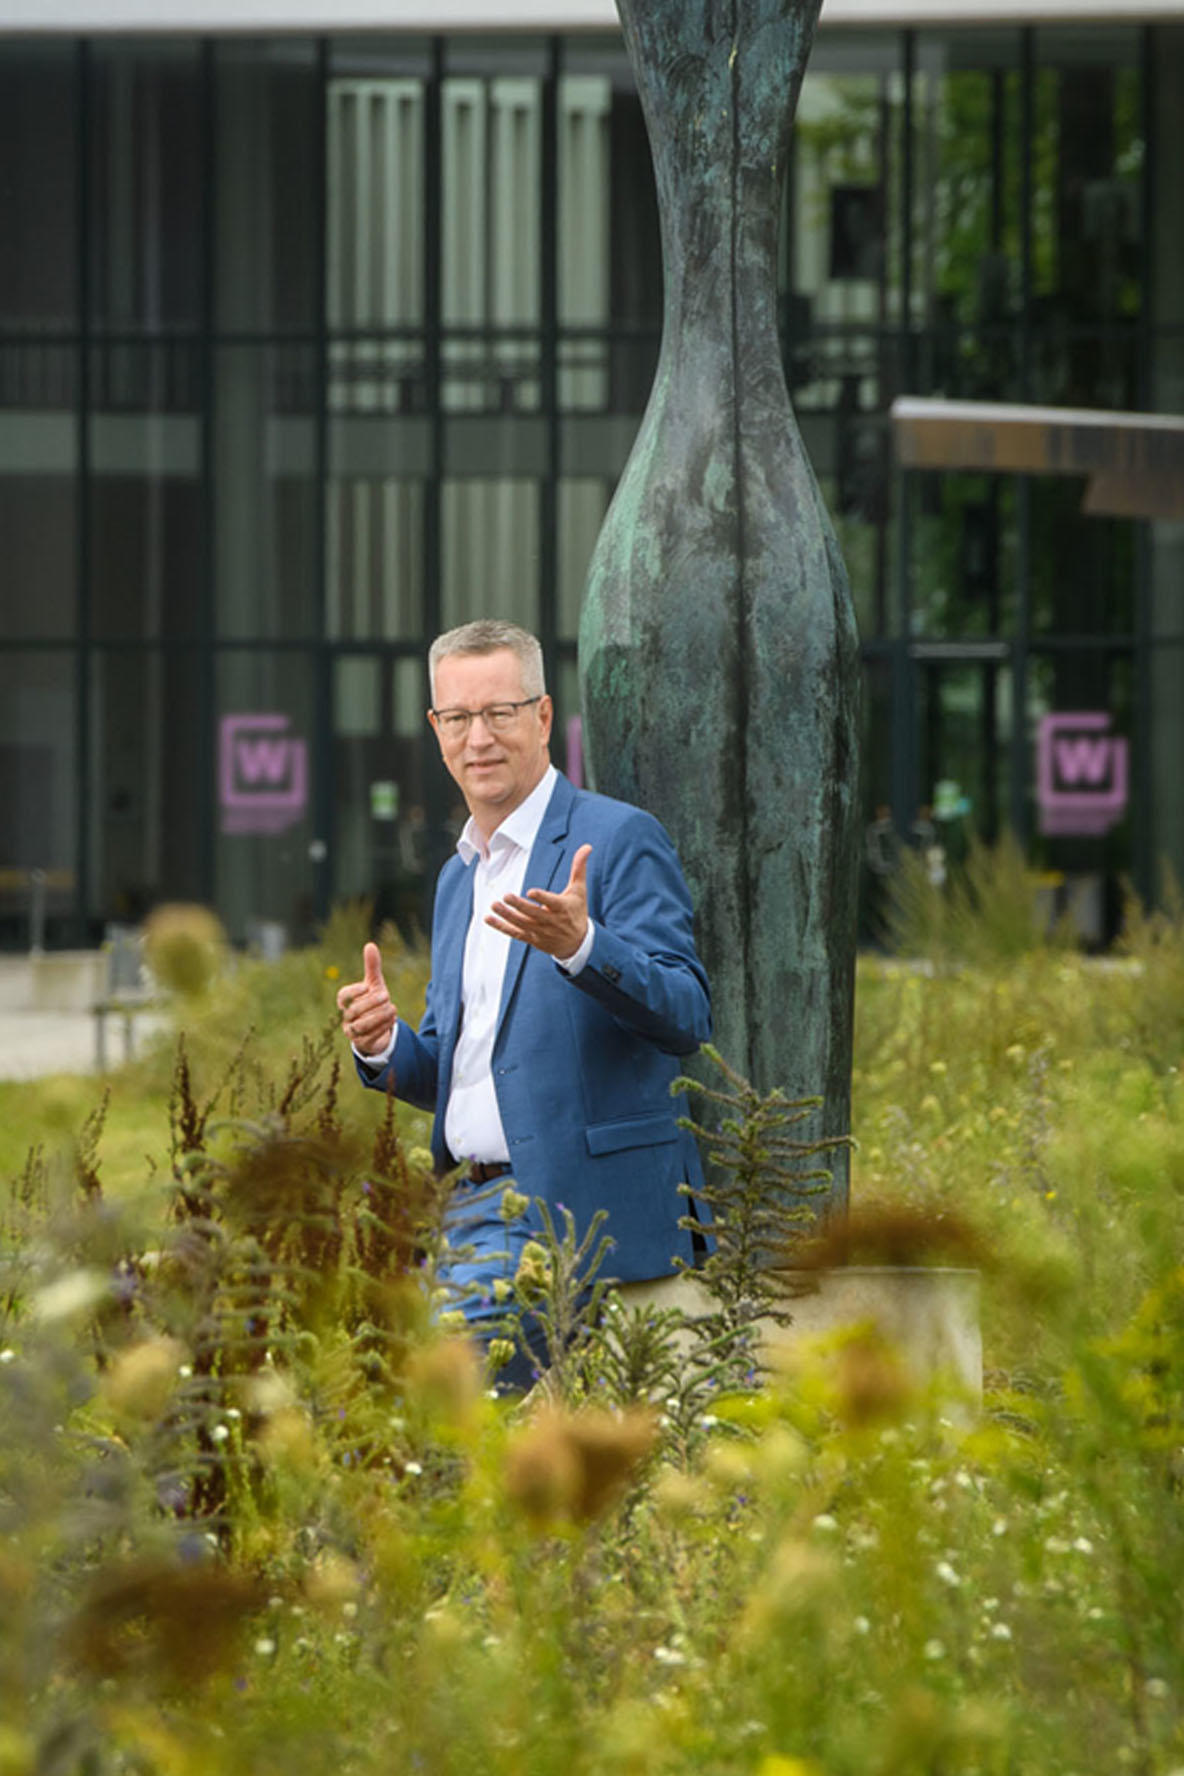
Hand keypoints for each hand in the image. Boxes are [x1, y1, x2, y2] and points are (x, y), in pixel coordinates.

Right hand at [337, 942, 396, 1053]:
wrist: (378, 1026)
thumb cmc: (373, 1002)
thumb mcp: (375, 984)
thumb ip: (371, 967)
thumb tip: (370, 945)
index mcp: (346, 1002)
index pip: (343, 996)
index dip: (354, 992)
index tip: (367, 986)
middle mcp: (347, 1017)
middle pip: (354, 1011)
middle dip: (371, 1002)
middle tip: (386, 995)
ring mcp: (353, 1031)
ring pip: (362, 1025)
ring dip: (379, 1016)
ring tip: (393, 1008)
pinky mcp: (363, 1043)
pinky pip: (370, 1037)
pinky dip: (382, 1027)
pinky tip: (393, 1018)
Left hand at [486, 843, 591, 959]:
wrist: (578, 943)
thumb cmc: (577, 911)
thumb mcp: (579, 890)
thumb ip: (579, 868)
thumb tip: (587, 847)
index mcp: (562, 908)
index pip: (552, 902)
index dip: (542, 898)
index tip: (531, 892)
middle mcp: (551, 921)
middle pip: (533, 914)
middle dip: (519, 906)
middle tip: (505, 896)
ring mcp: (540, 932)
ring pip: (521, 924)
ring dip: (506, 915)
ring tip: (494, 905)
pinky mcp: (532, 939)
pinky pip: (514, 933)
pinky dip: (501, 926)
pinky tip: (488, 918)